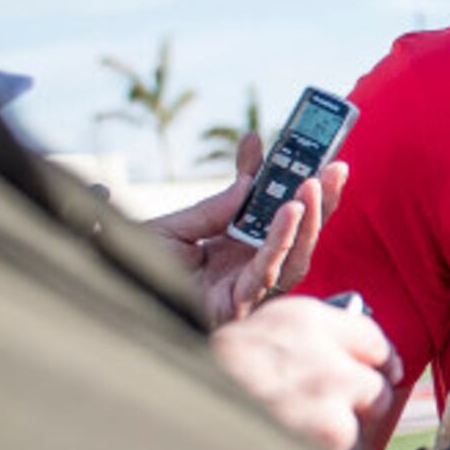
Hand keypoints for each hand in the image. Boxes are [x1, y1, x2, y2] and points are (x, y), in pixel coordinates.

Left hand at [151, 131, 348, 325]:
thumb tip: (247, 182)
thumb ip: (212, 207)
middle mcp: (247, 267)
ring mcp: (247, 287)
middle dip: (320, 201)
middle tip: (334, 166)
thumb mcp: (173, 227)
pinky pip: (270, 269)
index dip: (287, 180)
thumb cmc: (139, 275)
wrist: (115, 302)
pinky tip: (289, 211)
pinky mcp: (241, 302)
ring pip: (296, 254)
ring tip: (314, 184)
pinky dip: (282, 239)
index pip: (272, 211)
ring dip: (311, 219)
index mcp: (233, 248)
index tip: (301, 146)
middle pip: (297, 234)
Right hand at [208, 295, 401, 449]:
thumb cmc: (204, 380)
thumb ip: (295, 346)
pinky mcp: (332, 430)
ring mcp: (332, 390)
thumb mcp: (250, 341)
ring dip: (340, 437)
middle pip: (376, 383)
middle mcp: (325, 349)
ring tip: (300, 442)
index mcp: (302, 319)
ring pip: (363, 421)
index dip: (379, 361)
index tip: (384, 374)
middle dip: (361, 406)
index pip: (369, 336)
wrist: (179, 410)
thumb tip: (330, 364)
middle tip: (334, 420)